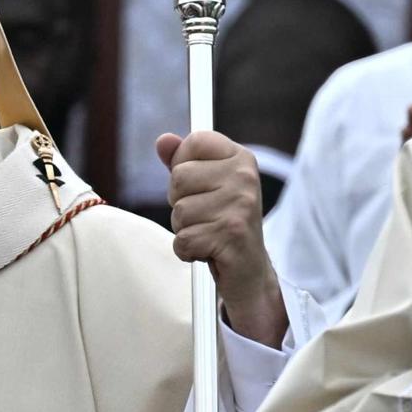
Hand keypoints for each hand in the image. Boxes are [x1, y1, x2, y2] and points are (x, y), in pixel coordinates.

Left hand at [157, 131, 288, 347]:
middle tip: (206, 217)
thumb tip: (163, 140)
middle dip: (181, 203)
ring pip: (179, 211)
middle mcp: (245, 177)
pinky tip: (209, 251)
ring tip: (208, 234)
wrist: (249, 270)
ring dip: (185, 229)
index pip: (194, 141)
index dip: (183, 165)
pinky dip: (187, 251)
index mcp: (240, 158)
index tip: (200, 186)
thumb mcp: (203, 186)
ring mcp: (241, 205)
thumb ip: (182, 161)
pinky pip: (183, 240)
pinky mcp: (232, 234)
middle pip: (178, 178)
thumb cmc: (222, 223)